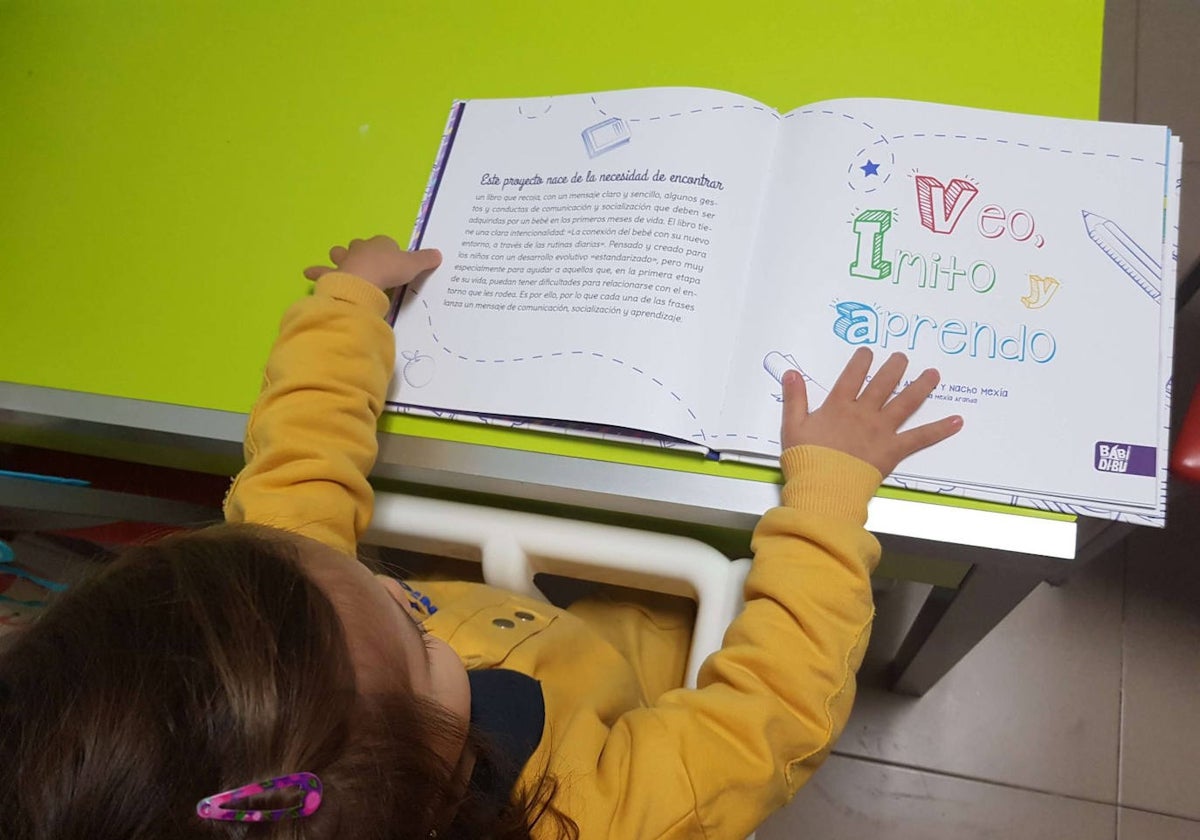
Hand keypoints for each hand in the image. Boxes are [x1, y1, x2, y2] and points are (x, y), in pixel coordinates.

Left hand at [303, 235, 440, 290]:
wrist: (364, 280)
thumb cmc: (389, 270)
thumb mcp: (413, 265)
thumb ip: (425, 260)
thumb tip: (438, 254)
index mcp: (380, 244)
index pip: (384, 243)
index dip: (388, 250)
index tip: (392, 260)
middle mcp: (361, 249)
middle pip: (360, 245)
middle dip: (360, 250)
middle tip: (364, 259)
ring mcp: (345, 261)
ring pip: (339, 254)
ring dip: (338, 257)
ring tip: (335, 259)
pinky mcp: (334, 275)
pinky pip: (322, 272)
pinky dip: (316, 272)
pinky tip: (308, 274)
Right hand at [780, 348, 961, 476]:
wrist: (824, 486)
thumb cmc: (806, 459)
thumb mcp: (792, 426)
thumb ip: (794, 398)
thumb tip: (791, 373)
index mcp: (839, 406)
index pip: (852, 376)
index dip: (861, 361)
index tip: (868, 352)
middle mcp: (864, 412)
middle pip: (883, 384)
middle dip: (895, 367)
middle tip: (903, 357)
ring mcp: (882, 429)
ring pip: (905, 402)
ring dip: (921, 387)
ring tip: (934, 374)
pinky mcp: (894, 449)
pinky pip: (921, 437)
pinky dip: (940, 429)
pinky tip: (957, 421)